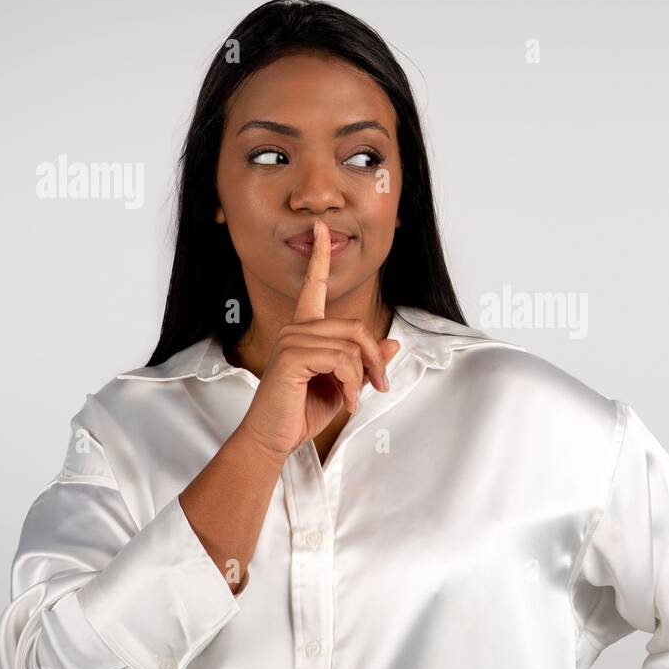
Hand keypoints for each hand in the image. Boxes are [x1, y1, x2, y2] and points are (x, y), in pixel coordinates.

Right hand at [236, 220, 400, 460]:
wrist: (274, 438)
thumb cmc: (301, 412)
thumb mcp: (344, 385)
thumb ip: (365, 363)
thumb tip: (393, 343)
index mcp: (305, 330)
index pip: (313, 286)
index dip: (320, 257)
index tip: (323, 230)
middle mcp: (296, 329)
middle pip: (356, 327)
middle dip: (375, 358)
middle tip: (380, 385)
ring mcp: (291, 340)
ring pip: (351, 346)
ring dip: (363, 377)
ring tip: (356, 399)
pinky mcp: (293, 357)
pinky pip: (341, 361)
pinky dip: (352, 385)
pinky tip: (346, 404)